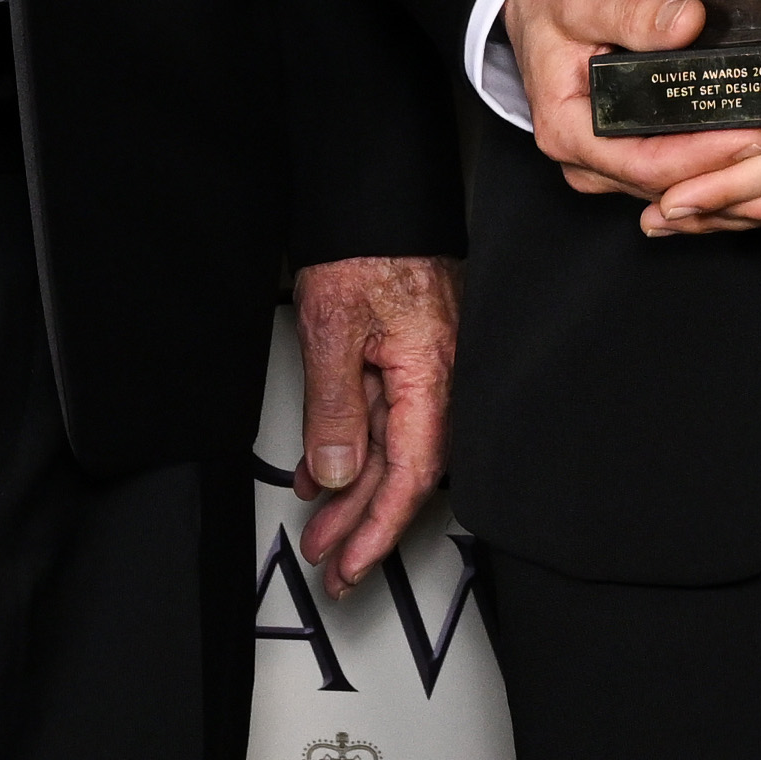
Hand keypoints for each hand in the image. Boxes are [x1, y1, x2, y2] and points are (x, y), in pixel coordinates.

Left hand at [286, 255, 456, 592]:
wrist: (377, 195)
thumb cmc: (365, 249)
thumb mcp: (331, 331)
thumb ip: (335, 409)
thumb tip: (336, 474)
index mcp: (432, 373)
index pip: (412, 473)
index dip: (380, 527)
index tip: (352, 563)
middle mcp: (440, 376)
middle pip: (405, 469)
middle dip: (363, 523)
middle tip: (331, 564)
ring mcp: (428, 367)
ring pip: (393, 447)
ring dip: (354, 492)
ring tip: (320, 529)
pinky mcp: (412, 357)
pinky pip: (387, 415)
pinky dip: (353, 447)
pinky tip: (323, 472)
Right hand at [510, 0, 760, 207]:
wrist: (537, 6)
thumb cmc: (555, 2)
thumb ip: (633, 13)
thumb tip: (686, 22)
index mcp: (570, 131)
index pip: (645, 160)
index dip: (704, 156)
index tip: (757, 140)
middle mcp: (592, 162)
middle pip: (677, 191)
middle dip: (745, 197)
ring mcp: (617, 166)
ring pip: (691, 197)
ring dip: (753, 204)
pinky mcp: (641, 159)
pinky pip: (694, 184)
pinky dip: (741, 192)